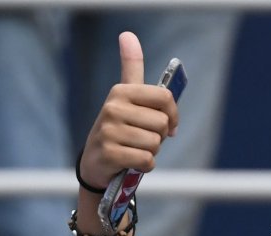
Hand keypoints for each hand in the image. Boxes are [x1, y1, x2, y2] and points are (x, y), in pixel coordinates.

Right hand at [79, 32, 178, 189]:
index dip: (173, 115)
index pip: (165, 98)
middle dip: (159, 137)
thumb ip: (131, 68)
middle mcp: (113, 107)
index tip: (169, 124)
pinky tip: (131, 162)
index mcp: (121, 91)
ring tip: (134, 149)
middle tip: (142, 139)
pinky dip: (145, 166)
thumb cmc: (121, 129)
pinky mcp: (109, 153)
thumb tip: (127, 34)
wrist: (96, 162)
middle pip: (162, 124)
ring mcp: (109, 130)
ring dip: (151, 152)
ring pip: (155, 143)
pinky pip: (146, 160)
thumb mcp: (126, 98)